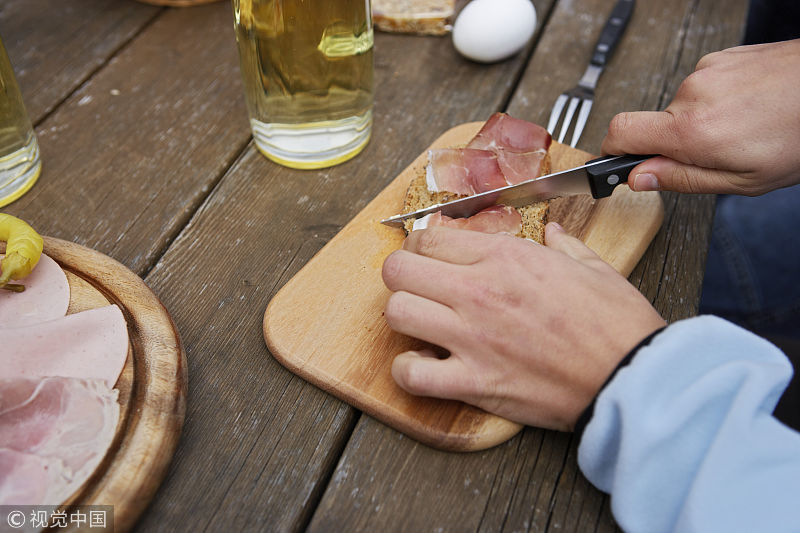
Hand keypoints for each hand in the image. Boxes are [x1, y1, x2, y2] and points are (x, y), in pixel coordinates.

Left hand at [381, 223, 664, 430]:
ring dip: (403, 318)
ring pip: (396, 314)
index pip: (428, 237)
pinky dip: (409, 371)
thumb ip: (564, 245)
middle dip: (402, 275)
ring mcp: (472, 338)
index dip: (421, 245)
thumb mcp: (594, 266)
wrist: (632, 375)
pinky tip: (425, 365)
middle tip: (418, 285)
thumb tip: (553, 234)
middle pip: (398, 270)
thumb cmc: (616, 322)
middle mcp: (479, 291)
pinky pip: (412, 375)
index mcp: (505, 256)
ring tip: (423, 324)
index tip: (429, 256)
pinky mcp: (475, 382)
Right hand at [602, 39, 799, 195]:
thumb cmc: (798, 137)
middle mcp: (693, 94)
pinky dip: (718, 101)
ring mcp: (708, 70)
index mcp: (692, 130)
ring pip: (683, 105)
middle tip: (715, 153)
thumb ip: (682, 179)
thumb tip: (638, 178)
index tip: (620, 162)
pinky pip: (704, 85)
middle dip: (677, 142)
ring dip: (702, 120)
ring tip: (741, 128)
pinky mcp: (723, 57)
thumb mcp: (741, 180)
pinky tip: (747, 108)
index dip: (612, 150)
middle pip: (656, 123)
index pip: (619, 133)